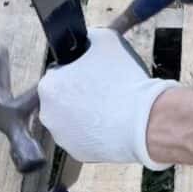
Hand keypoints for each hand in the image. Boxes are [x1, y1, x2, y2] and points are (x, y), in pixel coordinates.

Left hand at [38, 28, 176, 168]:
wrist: (145, 122)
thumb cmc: (124, 80)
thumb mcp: (106, 41)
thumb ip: (88, 38)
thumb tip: (84, 39)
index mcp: (48, 86)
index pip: (59, 73)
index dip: (77, 71)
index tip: (94, 74)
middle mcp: (47, 114)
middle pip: (62, 98)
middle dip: (78, 94)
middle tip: (103, 91)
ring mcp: (62, 137)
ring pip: (72, 120)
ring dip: (86, 113)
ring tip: (110, 108)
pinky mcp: (77, 153)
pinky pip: (84, 138)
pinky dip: (94, 133)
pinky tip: (111, 125)